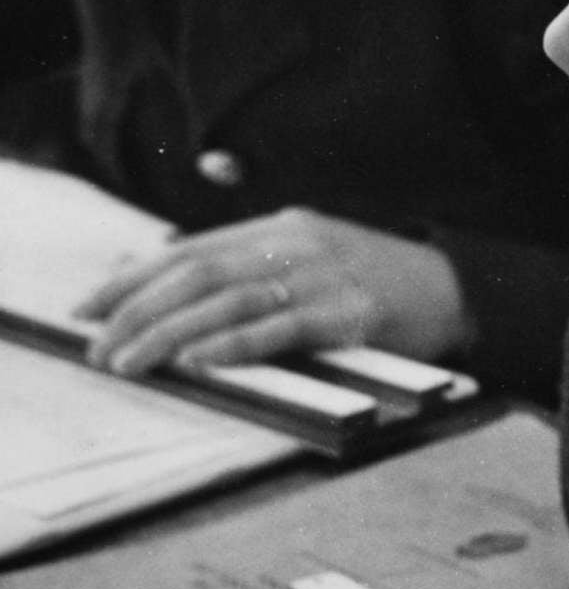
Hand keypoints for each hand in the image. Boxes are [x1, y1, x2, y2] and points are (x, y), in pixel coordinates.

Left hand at [77, 208, 472, 375]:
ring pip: (229, 300)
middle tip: (99, 346)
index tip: (87, 309)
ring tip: (131, 361)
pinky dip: (235, 343)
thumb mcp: (311, 255)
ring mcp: (326, 277)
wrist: (462, 289)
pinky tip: (199, 358)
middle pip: (199, 273)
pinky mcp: (352, 314)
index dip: (131, 279)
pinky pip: (282, 328)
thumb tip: (166, 266)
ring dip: (170, 333)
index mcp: (282, 227)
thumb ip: (247, 260)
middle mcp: (298, 244)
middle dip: (138, 311)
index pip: (188, 250)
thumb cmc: (380, 280)